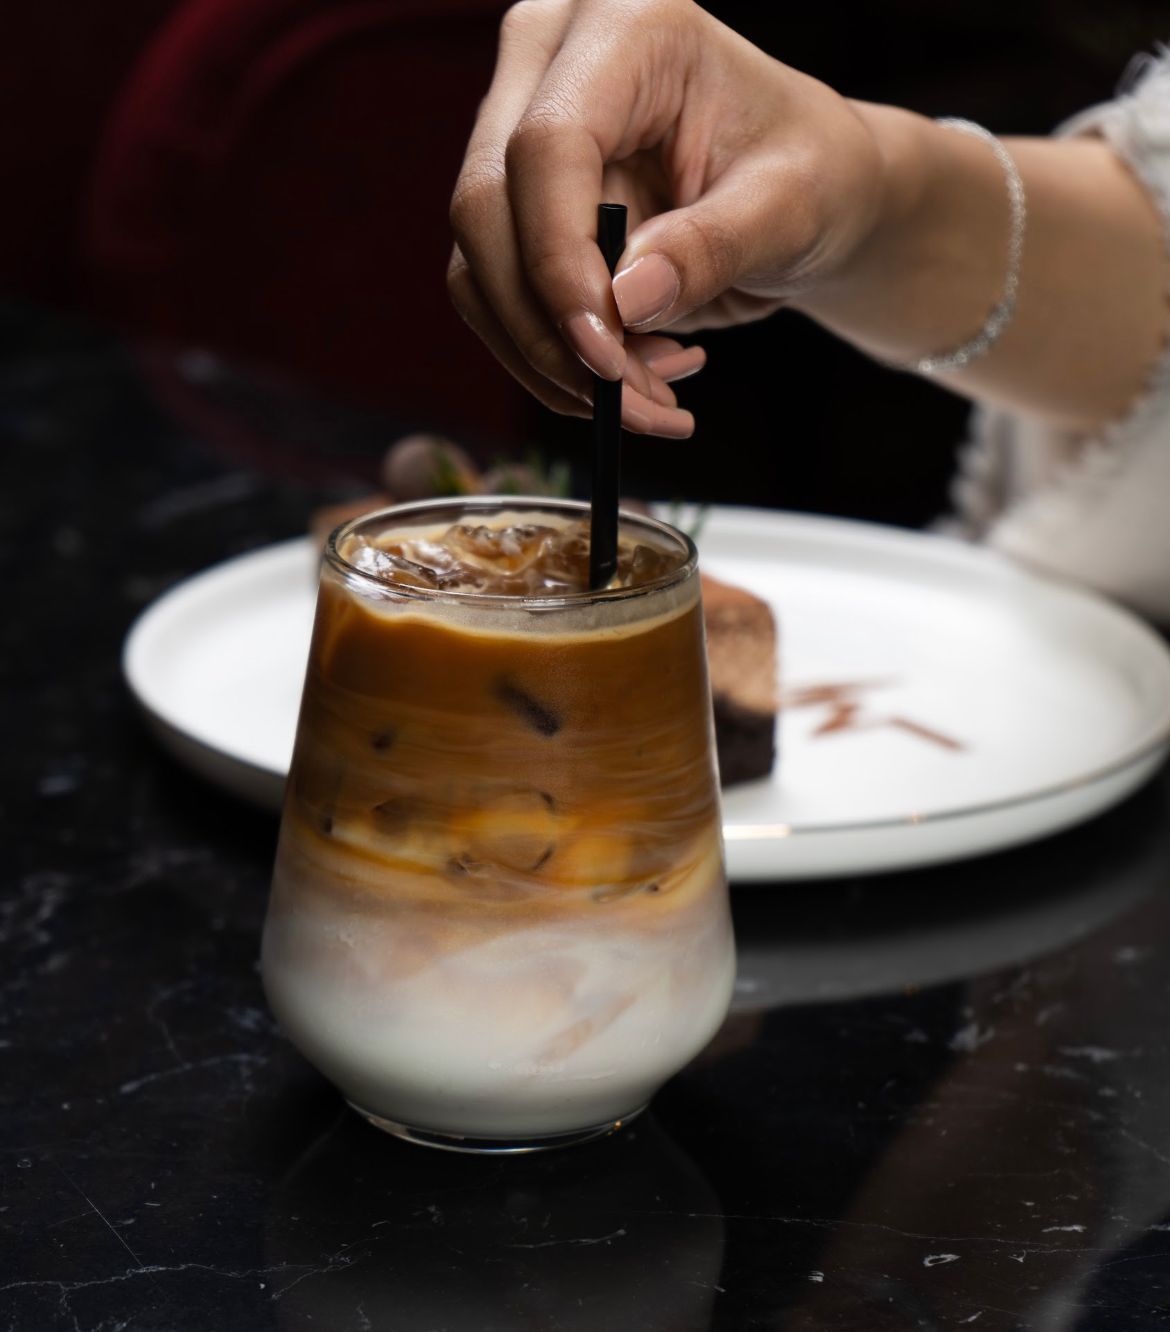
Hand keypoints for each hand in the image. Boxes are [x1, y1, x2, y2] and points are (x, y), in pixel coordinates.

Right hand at [448, 0, 885, 436]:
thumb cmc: (810, 173)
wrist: (805, 192)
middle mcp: (549, 66)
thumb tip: (622, 304)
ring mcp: (517, 134)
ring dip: (551, 360)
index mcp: (627, 27)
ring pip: (479, 269)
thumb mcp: (790, 208)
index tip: (604, 354)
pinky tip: (631, 375)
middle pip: (487, 209)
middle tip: (627, 397)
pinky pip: (496, 300)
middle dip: (551, 330)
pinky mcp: (513, 206)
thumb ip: (711, 248)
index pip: (549, 146)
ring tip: (649, 394)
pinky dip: (553, 361)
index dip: (560, 260)